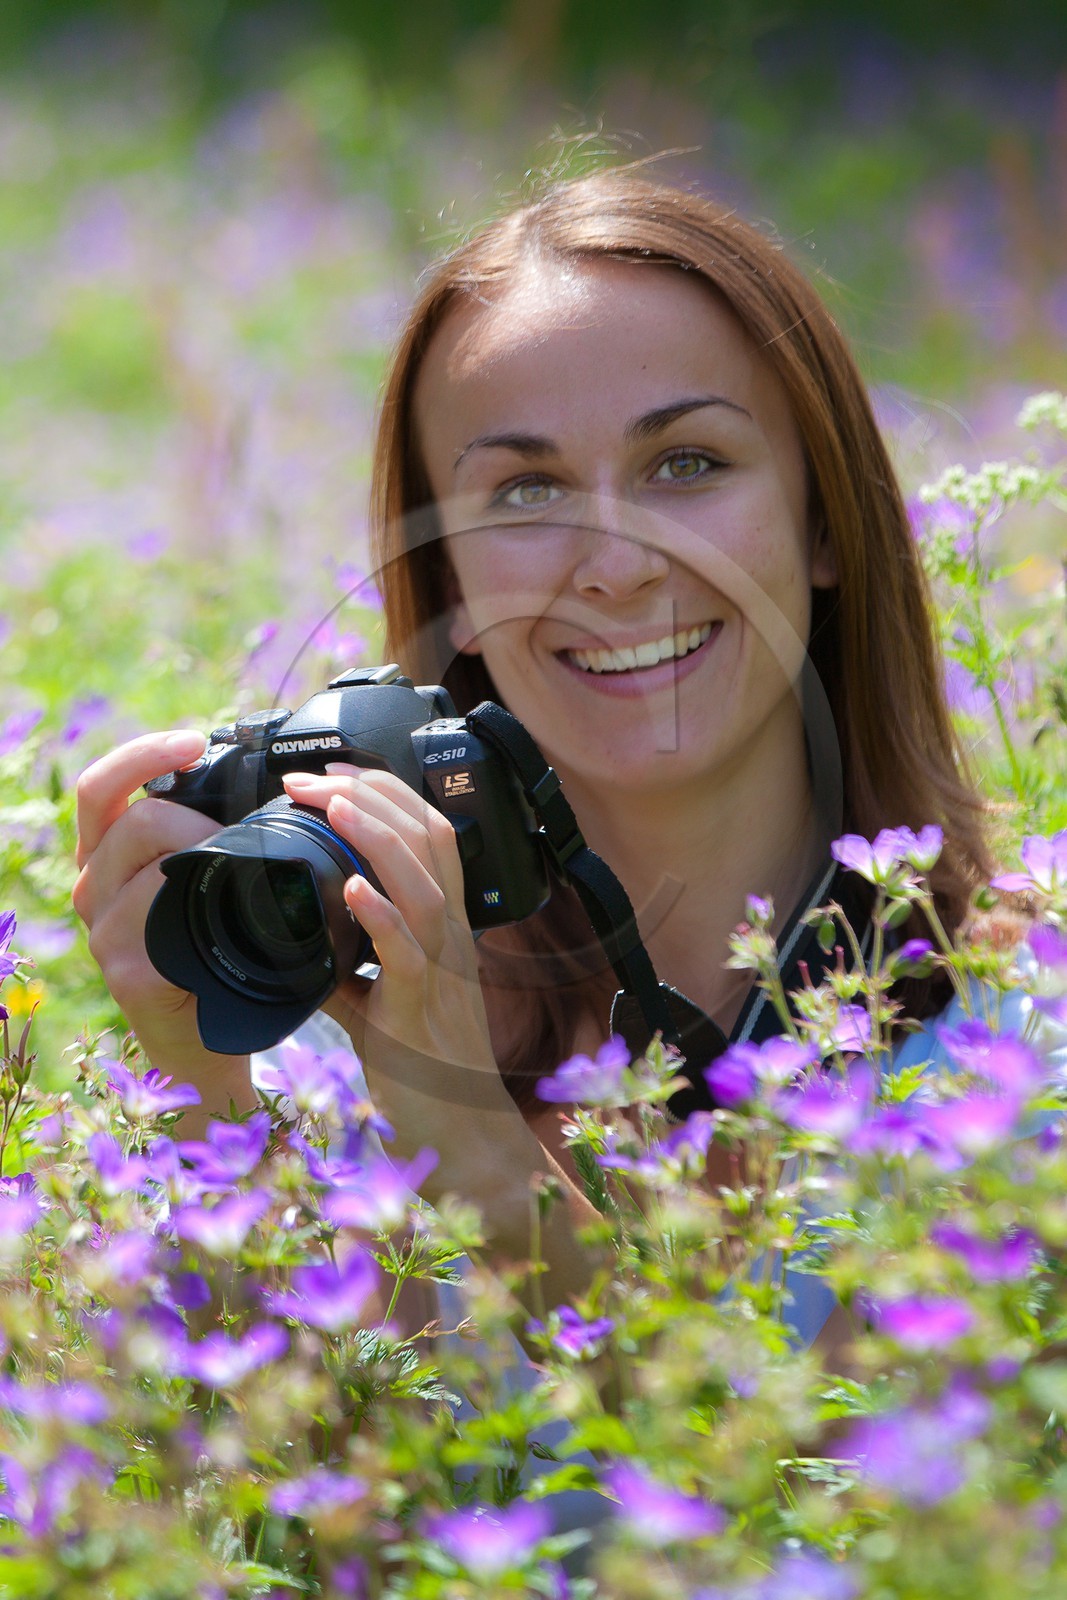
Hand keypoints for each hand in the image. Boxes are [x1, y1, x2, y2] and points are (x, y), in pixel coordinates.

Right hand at [72, 730, 254, 1111]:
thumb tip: (261, 784)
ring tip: (245, 868)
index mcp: (108, 858)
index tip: (193, 740)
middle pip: (129, 816)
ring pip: (141, 859)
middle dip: (192, 811)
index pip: (101, 786)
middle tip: (239, 831)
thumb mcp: (201, 884)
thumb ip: (206, 837)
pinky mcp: (126, 971)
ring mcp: (103, 932)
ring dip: (201, 849)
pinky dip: (193, 898)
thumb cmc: (218, 956)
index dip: (143, 754)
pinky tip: (227, 907)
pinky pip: (153, 915)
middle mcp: (93, 888)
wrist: (210, 1043)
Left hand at [281, 765, 514, 1148]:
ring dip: (375, 836)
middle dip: (371, 795)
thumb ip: (346, 964)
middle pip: (430, 839)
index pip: (430, 834)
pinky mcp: (419, 1010)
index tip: (334, 775)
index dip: (386, 793)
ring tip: (331, 805)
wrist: (465, 1134)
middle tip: (310, 779)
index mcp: (444, 928)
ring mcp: (440, 970)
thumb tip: (298, 937)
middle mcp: (451, 937)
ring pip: (424, 882)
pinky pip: (406, 951)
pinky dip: (378, 915)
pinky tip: (350, 890)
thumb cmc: (425, 1069)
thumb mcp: (381, 1000)